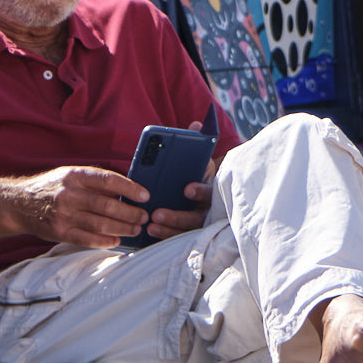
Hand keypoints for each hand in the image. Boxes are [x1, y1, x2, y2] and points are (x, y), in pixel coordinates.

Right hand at [13, 166, 149, 247]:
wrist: (19, 204)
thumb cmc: (51, 188)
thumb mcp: (70, 175)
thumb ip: (94, 181)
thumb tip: (126, 190)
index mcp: (75, 175)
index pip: (108, 180)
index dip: (130, 188)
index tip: (145, 195)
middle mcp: (69, 194)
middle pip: (107, 205)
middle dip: (130, 213)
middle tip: (143, 217)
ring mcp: (63, 215)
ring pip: (100, 224)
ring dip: (122, 228)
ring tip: (135, 229)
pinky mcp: (60, 232)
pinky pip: (87, 239)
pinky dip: (105, 241)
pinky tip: (116, 240)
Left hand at [142, 121, 216, 240]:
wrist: (202, 190)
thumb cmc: (196, 172)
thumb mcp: (199, 158)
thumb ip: (197, 143)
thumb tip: (196, 124)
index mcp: (212, 190)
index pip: (209, 192)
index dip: (200, 191)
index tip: (186, 189)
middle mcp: (208, 211)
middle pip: (196, 217)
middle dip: (176, 215)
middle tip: (157, 213)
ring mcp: (198, 224)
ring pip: (186, 231)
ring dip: (168, 229)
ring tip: (150, 224)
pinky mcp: (187, 233)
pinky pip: (177, 239)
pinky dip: (165, 236)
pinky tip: (150, 232)